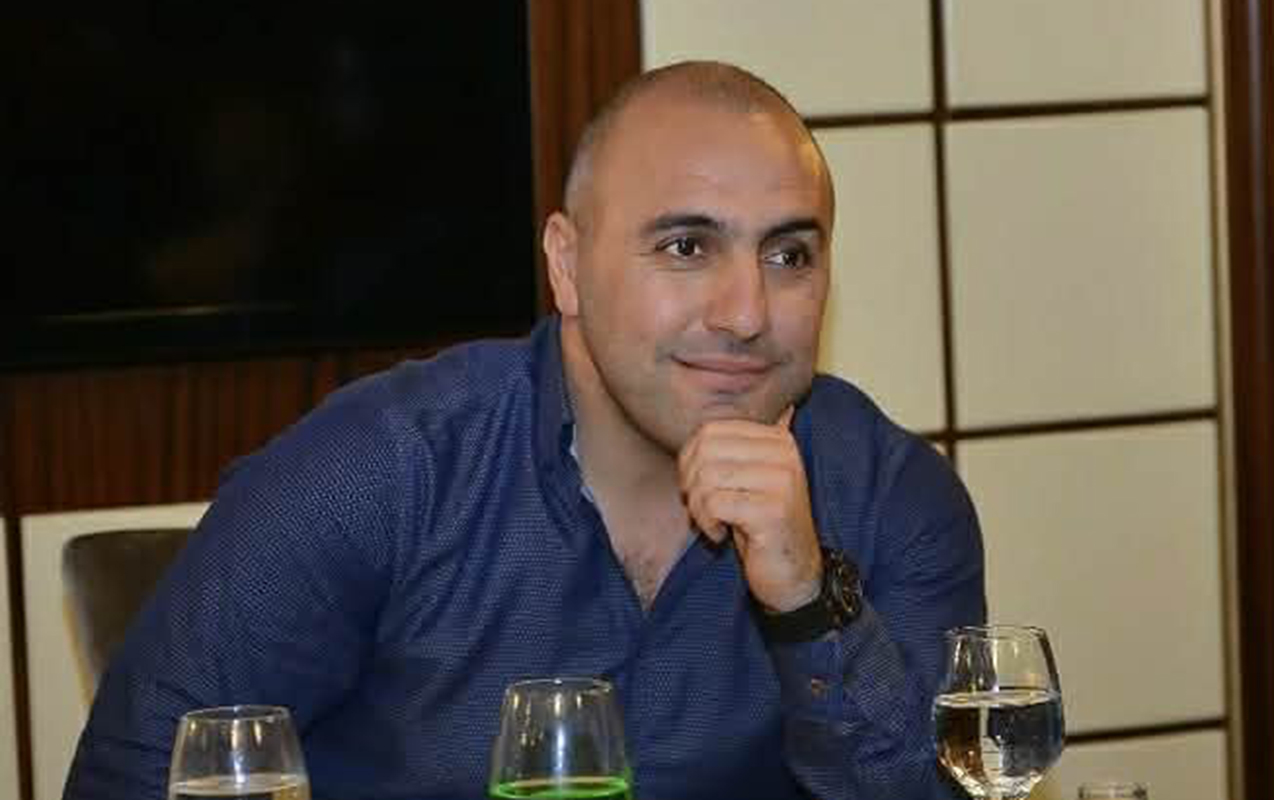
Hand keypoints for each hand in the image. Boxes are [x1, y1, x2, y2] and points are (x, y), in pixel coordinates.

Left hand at [677, 407, 822, 612]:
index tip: (699, 488)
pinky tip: (721, 535)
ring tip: (713, 523)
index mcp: (777, 439)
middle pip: (705, 451)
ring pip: (707, 477)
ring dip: (698, 507)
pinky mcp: (773, 510)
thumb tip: (693, 439)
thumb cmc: (760, 525)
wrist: (793, 572)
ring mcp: (782, 481)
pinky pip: (714, 504)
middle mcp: (784, 454)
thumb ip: (724, 453)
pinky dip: (707, 523)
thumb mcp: (745, 479)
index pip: (710, 430)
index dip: (689, 460)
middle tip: (702, 508)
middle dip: (691, 483)